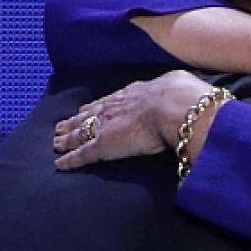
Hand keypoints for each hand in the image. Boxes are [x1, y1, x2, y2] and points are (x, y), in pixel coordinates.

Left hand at [53, 70, 211, 169]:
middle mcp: (116, 107)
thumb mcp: (180, 85)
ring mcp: (108, 126)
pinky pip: (82, 154)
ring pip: (80, 132)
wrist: (176, 108)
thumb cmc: (183, 97)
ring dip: (67, 137)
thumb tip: (194, 96)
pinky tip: (60, 164)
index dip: (98, 106)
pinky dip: (70, 160)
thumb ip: (179, 90)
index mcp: (135, 93)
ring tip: (56, 142)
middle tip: (62, 125)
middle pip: (89, 114)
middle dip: (76, 120)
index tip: (89, 108)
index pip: (111, 100)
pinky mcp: (103, 146)